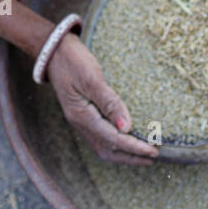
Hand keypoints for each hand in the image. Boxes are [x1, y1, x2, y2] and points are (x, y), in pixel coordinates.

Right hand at [46, 33, 159, 165]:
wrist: (54, 52)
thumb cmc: (73, 61)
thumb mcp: (92, 79)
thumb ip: (110, 103)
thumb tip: (126, 126)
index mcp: (82, 116)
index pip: (113, 139)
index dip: (135, 147)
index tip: (153, 150)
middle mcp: (80, 123)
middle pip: (108, 150)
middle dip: (131, 157)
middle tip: (154, 156)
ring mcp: (80, 121)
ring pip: (103, 147)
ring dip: (124, 154)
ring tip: (144, 154)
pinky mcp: (83, 116)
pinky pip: (101, 138)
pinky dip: (116, 145)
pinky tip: (127, 142)